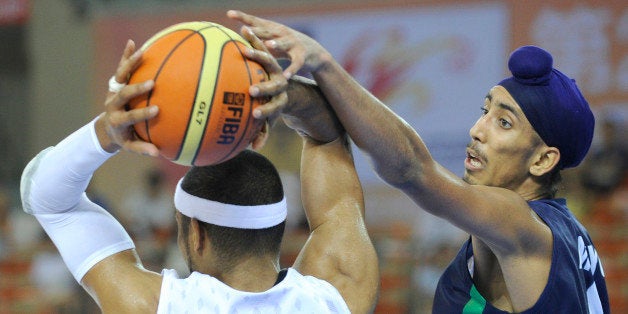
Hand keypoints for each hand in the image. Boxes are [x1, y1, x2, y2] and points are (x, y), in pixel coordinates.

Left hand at [95, 40, 158, 155]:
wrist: (107, 127)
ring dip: (130, 64)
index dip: (142, 113)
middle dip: (136, 88)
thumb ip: (142, 148)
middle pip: (123, 94)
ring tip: (143, 53)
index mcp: (117, 120)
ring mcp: (113, 91)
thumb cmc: (124, 137)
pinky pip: (121, 68)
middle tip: (151, 83)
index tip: (157, 110)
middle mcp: (113, 103)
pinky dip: (126, 56)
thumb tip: (158, 153)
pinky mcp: (115, 83)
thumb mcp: (130, 146)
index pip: (129, 116)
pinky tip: (132, 42)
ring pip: (119, 76)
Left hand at [227, 10, 330, 78]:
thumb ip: (257, 39)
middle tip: (244, 30)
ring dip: (276, 44)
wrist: (315, 52)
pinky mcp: (303, 56)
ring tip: (268, 45)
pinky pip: (297, 63)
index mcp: (273, 30)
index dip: (243, 17)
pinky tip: (286, 76)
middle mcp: (282, 34)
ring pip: (283, 43)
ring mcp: (294, 44)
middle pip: (267, 32)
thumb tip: (236, 37)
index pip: (256, 22)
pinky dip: (291, 70)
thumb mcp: (272, 42)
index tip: (229, 14)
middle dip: (256, 31)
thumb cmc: (287, 47)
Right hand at [239, 26, 287, 124]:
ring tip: (245, 49)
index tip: (255, 115)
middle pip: (274, 84)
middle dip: (264, 88)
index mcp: (281, 99)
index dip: (267, 111)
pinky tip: (242, 29)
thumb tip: (254, 149)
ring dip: (258, 55)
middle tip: (251, 90)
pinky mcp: (271, 54)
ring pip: (269, 60)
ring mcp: (277, 67)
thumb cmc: (273, 103)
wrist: (287, 84)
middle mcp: (281, 82)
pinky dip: (253, 38)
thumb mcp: (271, 117)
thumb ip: (263, 131)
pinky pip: (262, 44)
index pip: (275, 106)